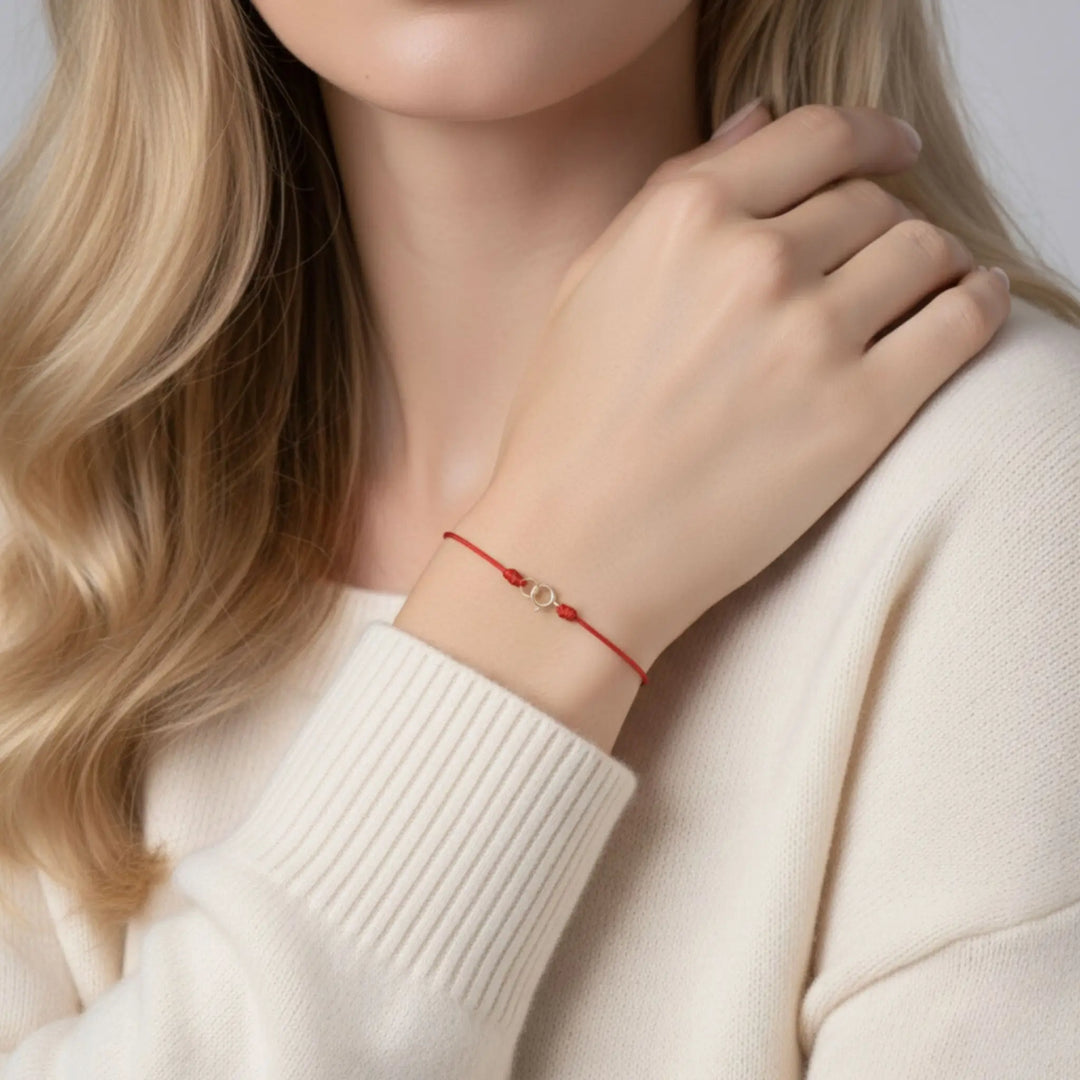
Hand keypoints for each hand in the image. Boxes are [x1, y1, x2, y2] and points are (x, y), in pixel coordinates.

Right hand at [466, 102, 1010, 671]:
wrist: (578, 547)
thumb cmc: (571, 425)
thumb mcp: (592, 282)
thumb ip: (675, 192)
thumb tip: (759, 121)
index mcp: (686, 217)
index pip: (818, 136)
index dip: (870, 136)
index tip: (891, 149)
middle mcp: (754, 261)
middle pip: (872, 201)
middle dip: (878, 222)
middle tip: (871, 260)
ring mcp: (813, 335)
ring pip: (924, 250)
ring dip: (930, 262)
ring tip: (920, 289)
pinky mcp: (860, 412)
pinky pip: (961, 321)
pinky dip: (979, 302)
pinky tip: (970, 304)